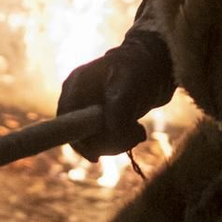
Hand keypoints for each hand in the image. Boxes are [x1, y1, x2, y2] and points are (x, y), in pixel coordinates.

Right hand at [57, 26, 175, 159]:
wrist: (156, 65)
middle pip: (80, 136)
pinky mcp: (101, 118)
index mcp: (76, 86)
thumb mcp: (129, 87)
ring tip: (138, 131)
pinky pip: (105, 139)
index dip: (77, 142)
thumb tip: (111, 134)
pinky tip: (137, 130)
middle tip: (135, 135)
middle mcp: (78, 99)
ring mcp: (88, 109)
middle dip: (107, 142)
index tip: (96, 156)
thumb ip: (118, 111)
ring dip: (118, 142)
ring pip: (94, 141)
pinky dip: (122, 140)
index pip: (65, 123)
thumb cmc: (140, 68)